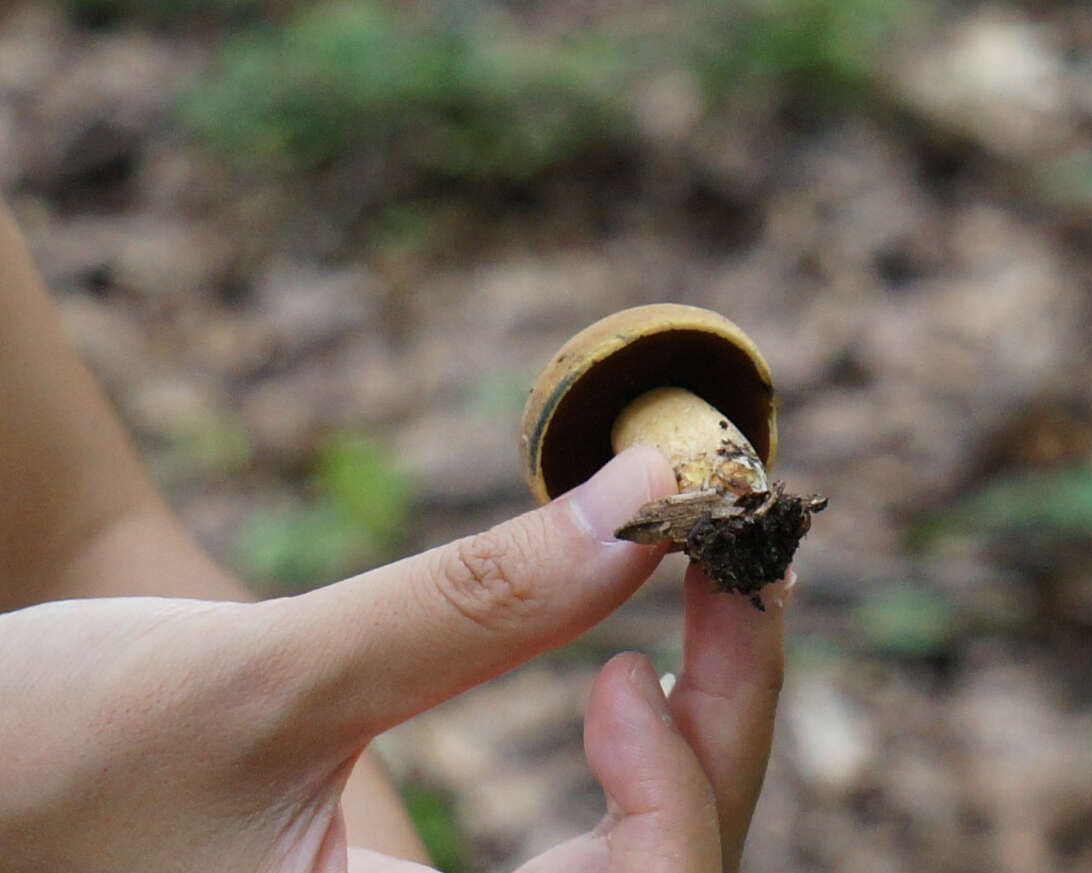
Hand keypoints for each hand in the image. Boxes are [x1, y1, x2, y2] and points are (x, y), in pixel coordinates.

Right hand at [0, 447, 789, 872]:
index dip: (688, 778)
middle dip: (728, 721)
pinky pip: (590, 856)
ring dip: (700, 734)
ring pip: (640, 865)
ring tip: (713, 597)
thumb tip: (646, 502)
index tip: (651, 642)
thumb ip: (471, 604)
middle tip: (740, 561)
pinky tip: (636, 687)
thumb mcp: (266, 679)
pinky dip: (641, 767)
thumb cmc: (51, 758)